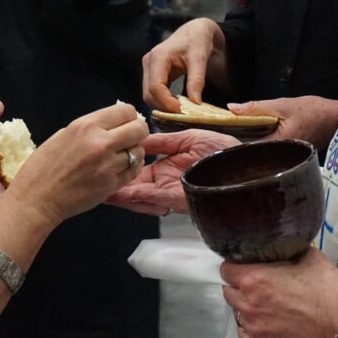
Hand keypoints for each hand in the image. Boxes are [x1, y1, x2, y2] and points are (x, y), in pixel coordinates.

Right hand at [2, 103, 149, 229]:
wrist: (37, 198)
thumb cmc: (43, 165)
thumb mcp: (63, 135)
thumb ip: (90, 128)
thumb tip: (112, 123)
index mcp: (86, 126)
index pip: (126, 111)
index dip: (128, 116)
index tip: (124, 123)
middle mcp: (101, 143)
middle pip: (139, 130)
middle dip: (137, 132)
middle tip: (129, 138)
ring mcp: (108, 166)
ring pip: (139, 152)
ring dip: (134, 152)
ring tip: (121, 156)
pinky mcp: (111, 185)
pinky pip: (134, 171)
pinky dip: (131, 168)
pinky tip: (121, 168)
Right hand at [107, 128, 237, 213]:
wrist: (245, 164)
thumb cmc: (223, 150)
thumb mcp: (189, 138)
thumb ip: (164, 141)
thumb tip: (141, 139)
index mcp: (168, 166)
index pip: (139, 169)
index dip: (122, 167)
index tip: (105, 163)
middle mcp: (166, 181)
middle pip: (134, 185)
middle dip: (114, 185)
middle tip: (93, 183)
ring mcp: (170, 191)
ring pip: (139, 195)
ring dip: (119, 194)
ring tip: (99, 191)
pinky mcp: (177, 198)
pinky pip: (151, 198)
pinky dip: (135, 196)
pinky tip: (120, 192)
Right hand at [142, 17, 227, 112]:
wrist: (195, 32)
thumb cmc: (197, 40)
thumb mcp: (200, 58)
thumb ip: (197, 80)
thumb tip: (195, 103)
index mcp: (158, 56)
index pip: (155, 87)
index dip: (166, 102)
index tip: (182, 111)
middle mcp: (148, 62)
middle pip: (148, 94)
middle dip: (163, 107)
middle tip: (182, 114)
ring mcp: (148, 69)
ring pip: (149, 95)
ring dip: (162, 106)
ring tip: (181, 110)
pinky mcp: (152, 74)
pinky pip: (153, 93)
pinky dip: (163, 101)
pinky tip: (177, 104)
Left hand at [222, 248, 337, 337]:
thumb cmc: (328, 290)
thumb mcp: (308, 257)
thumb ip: (286, 251)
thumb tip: (281, 246)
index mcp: (254, 279)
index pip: (226, 270)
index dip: (236, 267)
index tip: (246, 268)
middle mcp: (248, 304)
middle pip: (229, 292)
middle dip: (241, 287)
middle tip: (259, 287)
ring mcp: (254, 328)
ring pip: (238, 314)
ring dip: (247, 308)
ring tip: (266, 306)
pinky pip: (246, 335)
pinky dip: (253, 329)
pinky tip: (268, 323)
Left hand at [228, 96, 337, 152]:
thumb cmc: (313, 110)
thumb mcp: (282, 104)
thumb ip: (255, 107)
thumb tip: (231, 108)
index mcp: (278, 145)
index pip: (247, 150)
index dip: (231, 145)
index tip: (216, 138)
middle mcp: (281, 156)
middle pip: (252, 155)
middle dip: (237, 146)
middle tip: (220, 136)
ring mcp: (285, 157)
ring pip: (259, 153)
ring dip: (247, 145)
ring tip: (231, 136)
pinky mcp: (288, 154)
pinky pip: (268, 150)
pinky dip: (259, 144)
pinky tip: (251, 136)